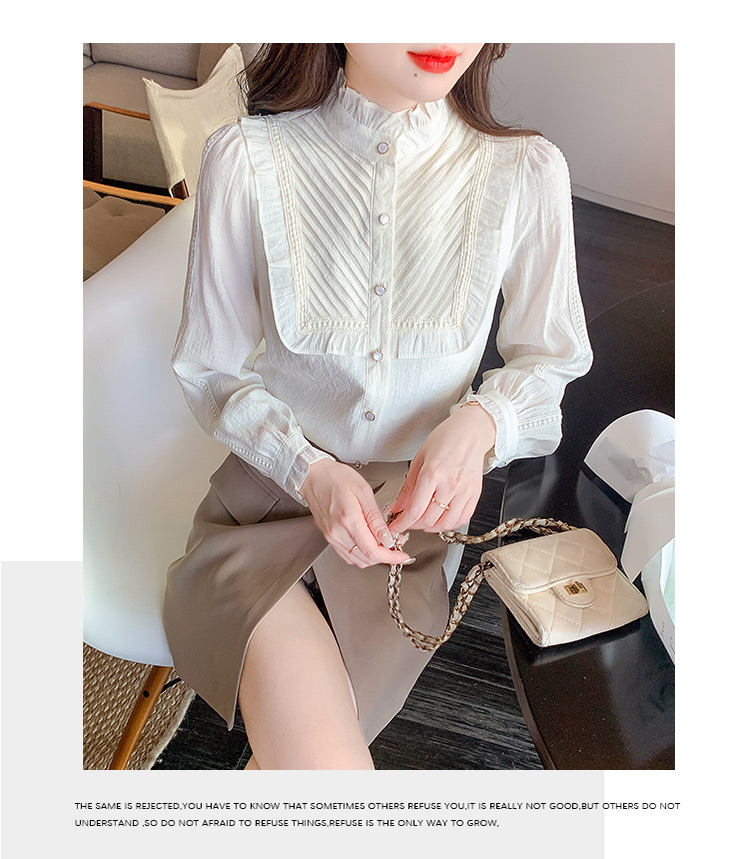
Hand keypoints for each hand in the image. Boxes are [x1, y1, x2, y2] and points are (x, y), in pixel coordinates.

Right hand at [299, 459, 413, 568]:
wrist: (313, 476)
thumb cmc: (336, 477)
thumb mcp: (363, 491)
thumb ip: (375, 517)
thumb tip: (386, 537)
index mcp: (348, 519)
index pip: (372, 550)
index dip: (390, 557)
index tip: (401, 555)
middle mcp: (337, 532)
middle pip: (365, 559)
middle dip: (385, 556)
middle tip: (396, 545)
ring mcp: (331, 537)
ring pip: (356, 560)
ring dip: (373, 557)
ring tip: (384, 544)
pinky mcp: (328, 537)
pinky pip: (347, 555)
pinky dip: (361, 555)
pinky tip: (369, 544)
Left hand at [384, 404, 495, 534]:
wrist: (471, 431)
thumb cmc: (446, 439)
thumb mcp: (419, 459)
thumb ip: (408, 487)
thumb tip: (397, 506)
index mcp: (433, 473)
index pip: (415, 510)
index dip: (402, 523)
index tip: (395, 526)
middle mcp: (451, 484)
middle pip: (429, 520)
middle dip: (414, 525)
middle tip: (407, 521)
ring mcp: (465, 491)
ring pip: (446, 524)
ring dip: (431, 528)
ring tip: (423, 521)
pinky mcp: (475, 494)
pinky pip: (462, 519)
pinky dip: (449, 524)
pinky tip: (441, 518)